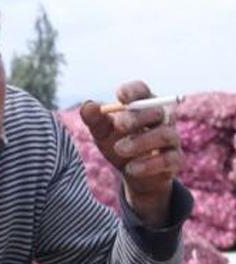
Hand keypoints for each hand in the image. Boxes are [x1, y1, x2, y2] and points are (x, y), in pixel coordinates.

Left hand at [80, 81, 183, 224]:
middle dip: (137, 118)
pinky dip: (148, 164)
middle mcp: (162, 118)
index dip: (133, 92)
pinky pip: (168, 159)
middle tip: (118, 126)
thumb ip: (94, 119)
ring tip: (120, 149)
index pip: (142, 91)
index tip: (120, 97)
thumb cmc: (118, 144)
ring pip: (164, 135)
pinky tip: (131, 168)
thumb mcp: (103, 133)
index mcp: (143, 105)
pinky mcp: (174, 160)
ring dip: (141, 142)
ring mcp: (171, 138)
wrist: (132, 173)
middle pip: (156, 111)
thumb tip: (88, 106)